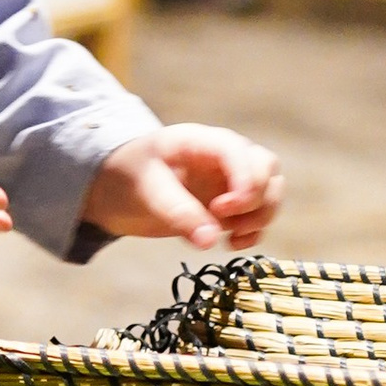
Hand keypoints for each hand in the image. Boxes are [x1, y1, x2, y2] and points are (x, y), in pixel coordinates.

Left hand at [82, 122, 283, 254]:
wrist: (114, 189)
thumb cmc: (127, 177)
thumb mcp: (146, 191)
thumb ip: (177, 213)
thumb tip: (210, 241)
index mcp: (201, 141)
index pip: (239, 152)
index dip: (244, 181)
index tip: (223, 210)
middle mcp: (224, 157)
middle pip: (266, 168)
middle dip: (257, 198)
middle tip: (225, 220)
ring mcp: (230, 180)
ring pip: (271, 191)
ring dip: (261, 216)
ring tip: (231, 236)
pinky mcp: (230, 204)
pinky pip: (259, 214)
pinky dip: (255, 231)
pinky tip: (230, 244)